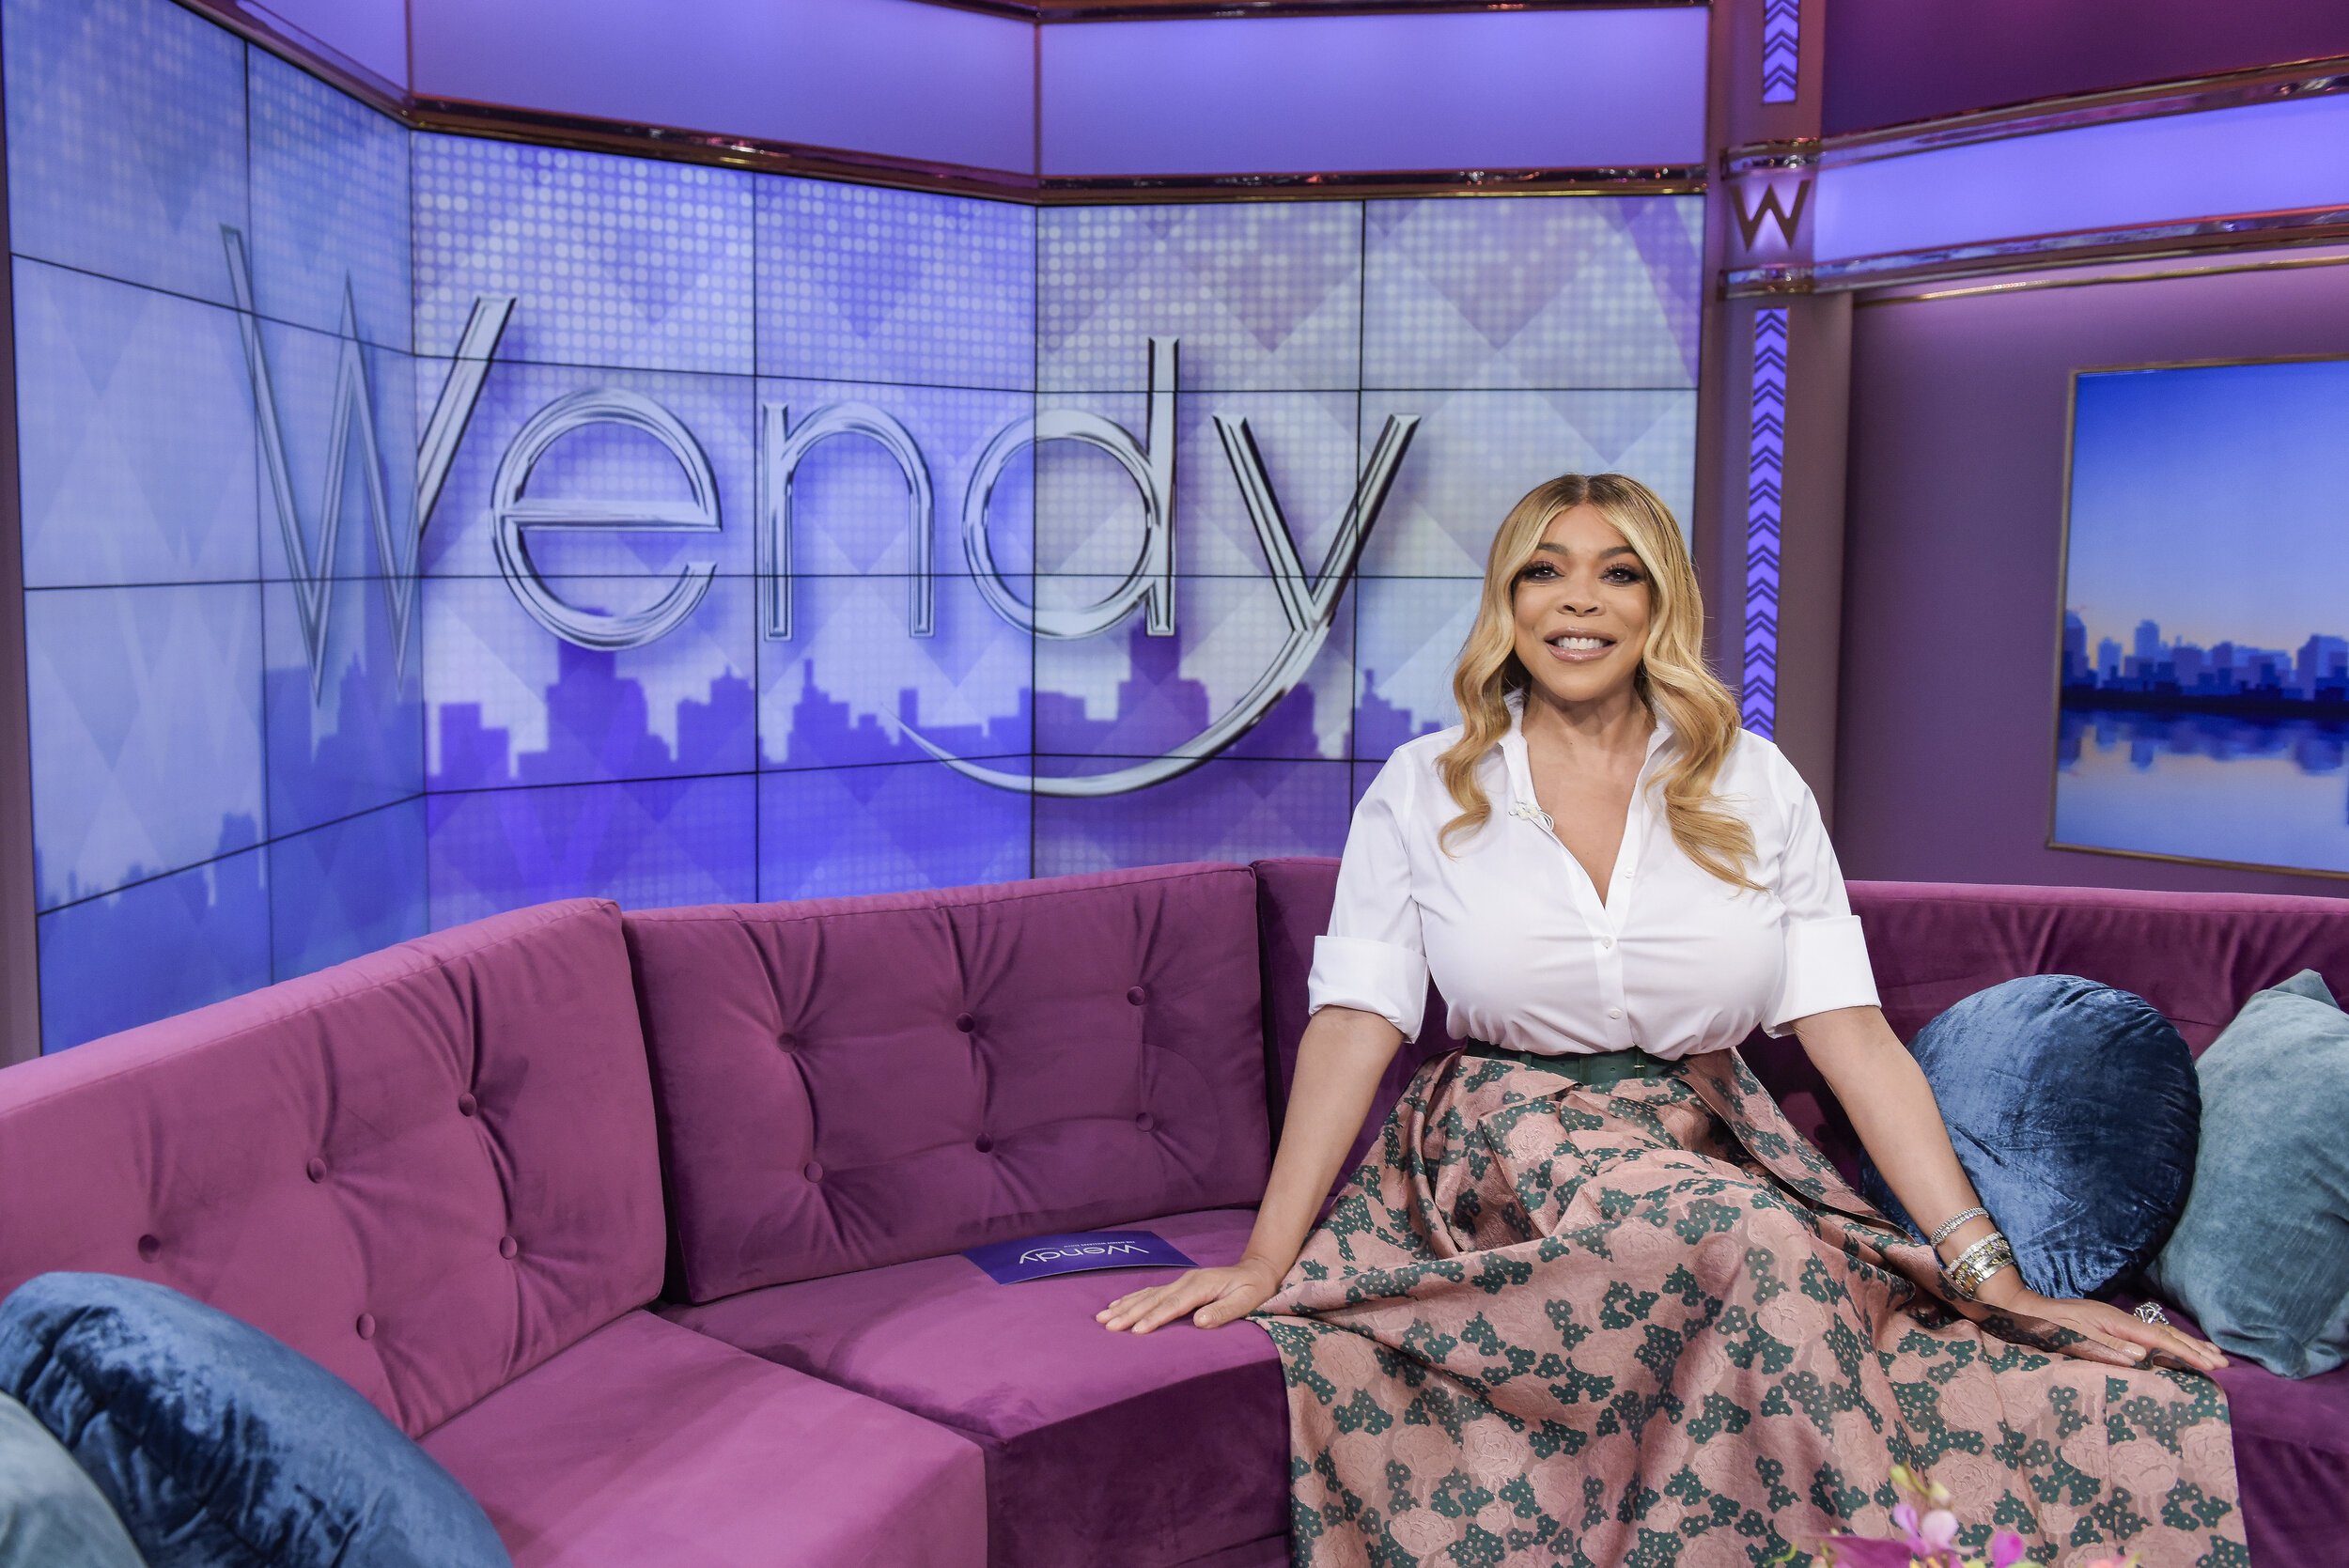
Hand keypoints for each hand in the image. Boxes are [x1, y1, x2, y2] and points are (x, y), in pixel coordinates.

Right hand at [1096, 1259, 1282, 1333]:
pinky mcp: (1178, 1285)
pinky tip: (1117, 1304)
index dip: (1154, 1318)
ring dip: (1125, 1306)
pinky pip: (1150, 1291)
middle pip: (1153, 1299)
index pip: (1173, 1305)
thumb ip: (1224, 1311)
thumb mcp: (1246, 1301)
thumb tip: (1199, 1321)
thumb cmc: (1253, 1289)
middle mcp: (1186, 1281)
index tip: (1137, 1331)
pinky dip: (1132, 1298)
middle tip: (1108, 1326)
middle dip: (1130, 1313)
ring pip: (1147, 1295)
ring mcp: (1180, 1281)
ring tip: (1103, 1317)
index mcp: (1201, 1286)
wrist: (1256, 1270)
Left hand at [1996, 1287, 2228, 1373]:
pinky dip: (2167, 1340)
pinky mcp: (2108, 1323)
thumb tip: (2144, 1355)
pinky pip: (2146, 1332)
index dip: (2187, 1353)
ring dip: (2185, 1343)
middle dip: (2195, 1348)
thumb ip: (2108, 1348)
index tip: (2212, 1366)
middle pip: (2165, 1333)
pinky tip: (2173, 1346)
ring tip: (2211, 1354)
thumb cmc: (2045, 1327)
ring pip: (2158, 1331)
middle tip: (2223, 1364)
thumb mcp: (2074, 1339)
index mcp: (2114, 1322)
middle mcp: (2118, 1318)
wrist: (2021, 1310)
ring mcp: (2114, 1319)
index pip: (2159, 1339)